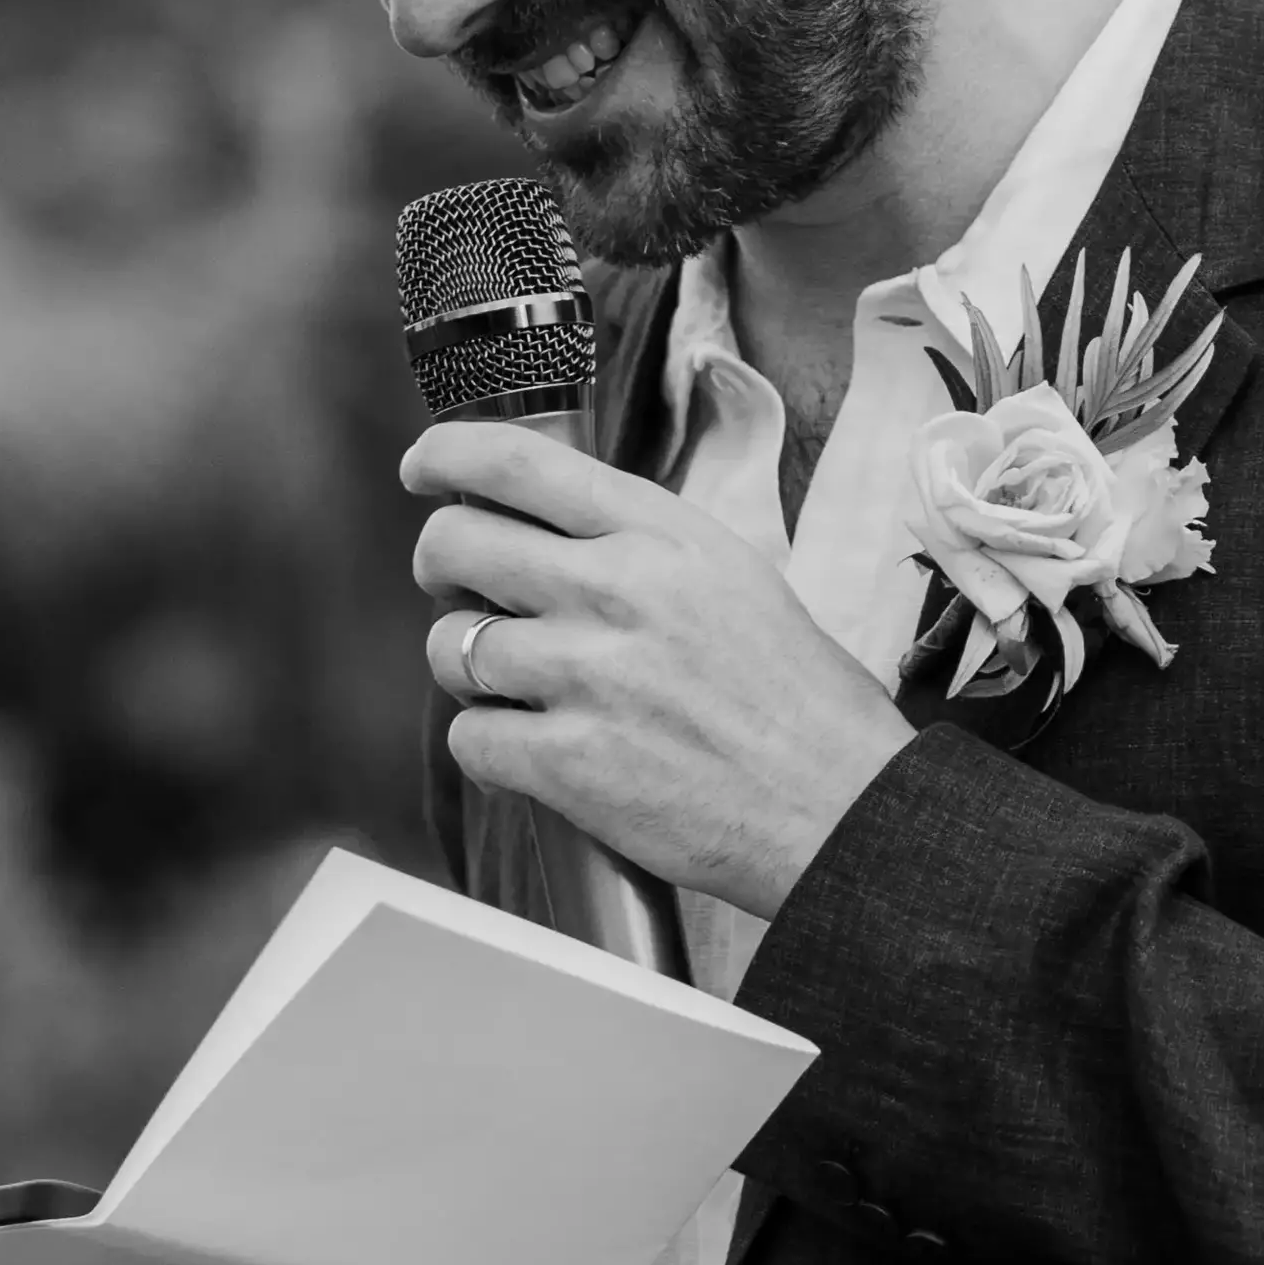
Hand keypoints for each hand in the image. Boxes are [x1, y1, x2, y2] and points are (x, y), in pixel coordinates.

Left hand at [405, 421, 914, 922]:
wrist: (841, 809)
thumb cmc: (800, 700)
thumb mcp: (734, 577)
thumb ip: (641, 546)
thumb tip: (548, 533)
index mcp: (662, 534)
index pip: (515, 462)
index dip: (445, 455)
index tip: (422, 468)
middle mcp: (616, 591)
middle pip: (457, 544)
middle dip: (440, 565)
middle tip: (459, 589)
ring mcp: (587, 677)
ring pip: (451, 646)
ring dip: (468, 667)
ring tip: (518, 687)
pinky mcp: (568, 763)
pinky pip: (469, 737)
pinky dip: (488, 747)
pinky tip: (532, 752)